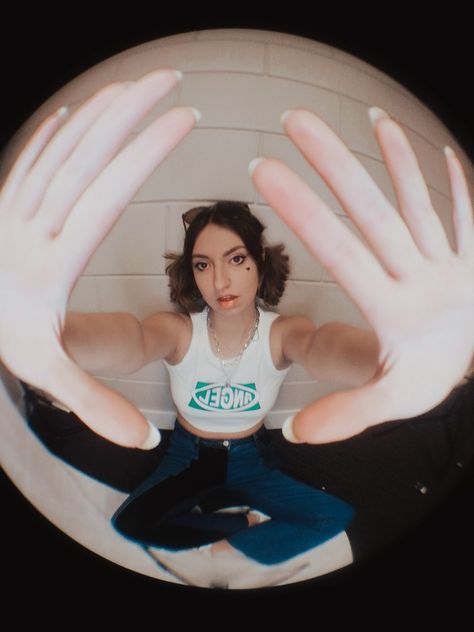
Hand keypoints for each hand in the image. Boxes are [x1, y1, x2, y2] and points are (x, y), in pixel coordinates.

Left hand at [0, 69, 197, 446]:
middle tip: (169, 82)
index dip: (146, 153)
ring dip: (100, 112)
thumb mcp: (44, 375)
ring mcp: (13, 209)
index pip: (103, 193)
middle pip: (84, 154)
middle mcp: (30, 223)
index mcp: (49, 260)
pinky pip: (31, 157)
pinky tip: (78, 111)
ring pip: (59, 147)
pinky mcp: (4, 205)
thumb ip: (94, 404)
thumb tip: (145, 441)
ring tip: (136, 86)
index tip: (183, 121)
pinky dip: (57, 129)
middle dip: (131, 112)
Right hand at [250, 108, 473, 442]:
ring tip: (371, 118)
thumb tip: (296, 432)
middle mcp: (421, 278)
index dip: (301, 210)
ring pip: (418, 203)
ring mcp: (450, 262)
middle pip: (375, 214)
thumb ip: (345, 414)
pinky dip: (454, 180)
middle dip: (333, 165)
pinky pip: (465, 211)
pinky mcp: (470, 254)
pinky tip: (437, 146)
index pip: (341, 252)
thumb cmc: (429, 376)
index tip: (265, 173)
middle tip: (295, 122)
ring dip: (394, 159)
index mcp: (394, 310)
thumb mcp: (389, 402)